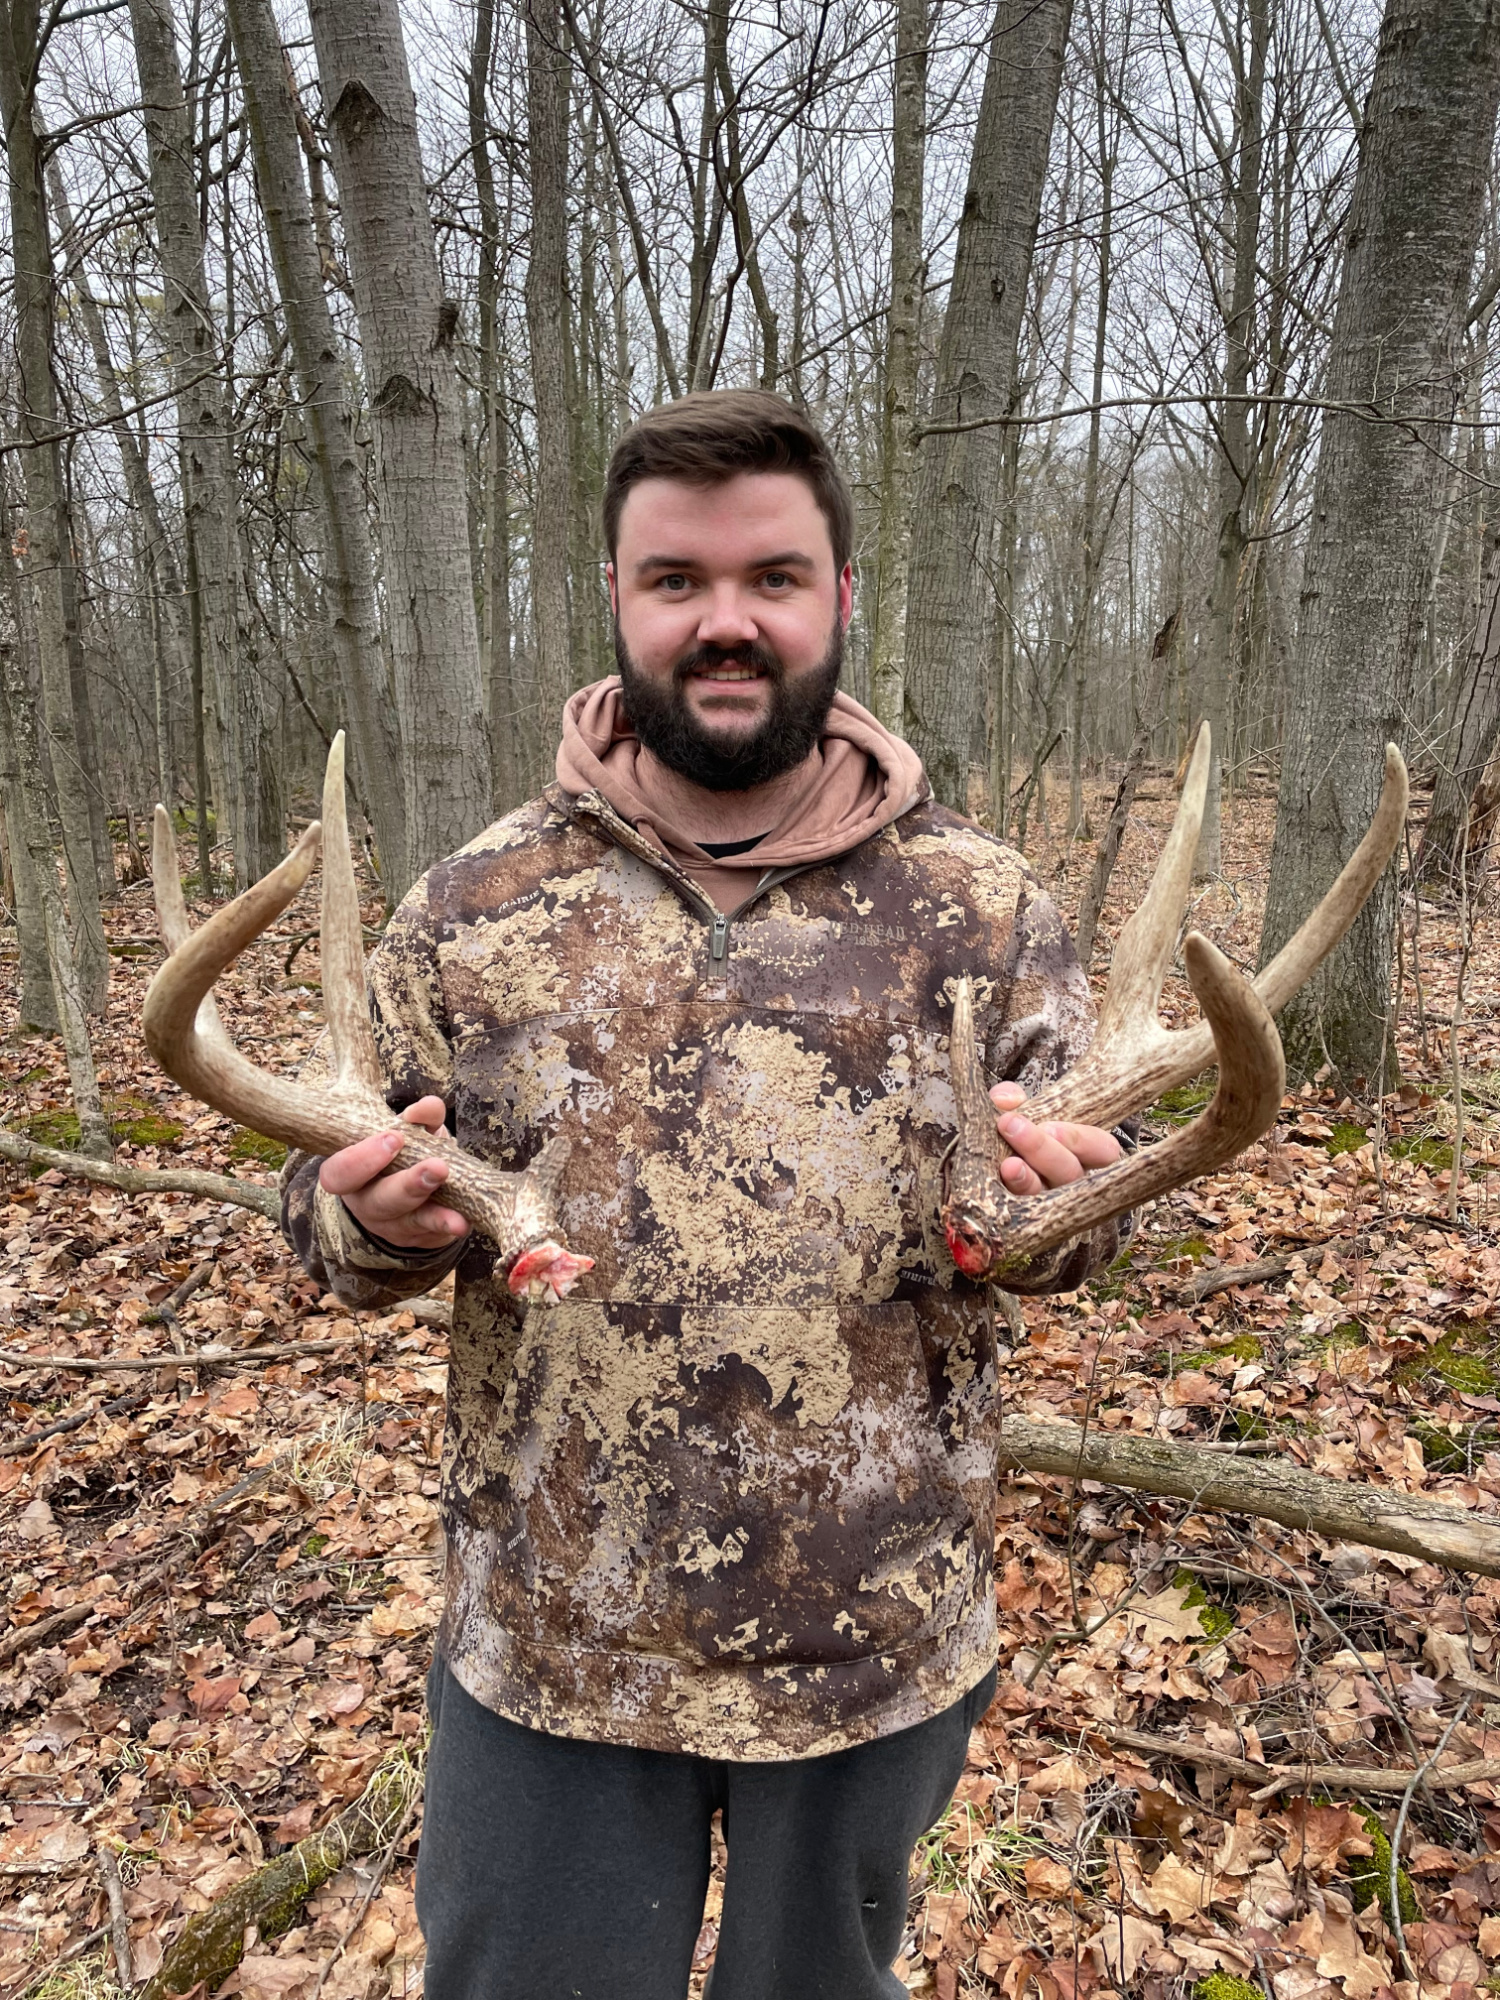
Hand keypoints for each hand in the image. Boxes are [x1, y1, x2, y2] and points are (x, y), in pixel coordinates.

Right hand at [318, 1095, 471, 1251]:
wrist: (411, 1189)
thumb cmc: (401, 1152)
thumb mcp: (405, 1131)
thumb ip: (417, 1118)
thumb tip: (429, 1107)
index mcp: (350, 1174)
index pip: (339, 1173)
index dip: (362, 1159)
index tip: (395, 1138)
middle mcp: (366, 1203)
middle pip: (378, 1202)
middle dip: (408, 1185)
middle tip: (437, 1168)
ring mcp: (390, 1225)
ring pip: (407, 1223)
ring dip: (434, 1216)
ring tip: (456, 1215)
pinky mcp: (416, 1238)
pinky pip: (431, 1236)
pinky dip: (448, 1227)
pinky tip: (464, 1222)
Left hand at [987, 1082, 1121, 1196]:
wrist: (989, 1152)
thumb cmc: (1015, 1127)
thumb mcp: (1016, 1107)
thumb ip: (1012, 1098)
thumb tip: (1005, 1099)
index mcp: (1083, 1151)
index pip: (1102, 1150)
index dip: (1082, 1141)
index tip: (1052, 1127)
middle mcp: (1069, 1178)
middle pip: (1069, 1171)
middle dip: (1041, 1148)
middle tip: (1012, 1125)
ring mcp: (1046, 1198)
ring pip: (1045, 1194)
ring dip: (1026, 1178)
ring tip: (1008, 1164)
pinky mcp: (1018, 1211)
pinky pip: (1018, 1208)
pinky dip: (1008, 1191)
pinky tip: (997, 1179)